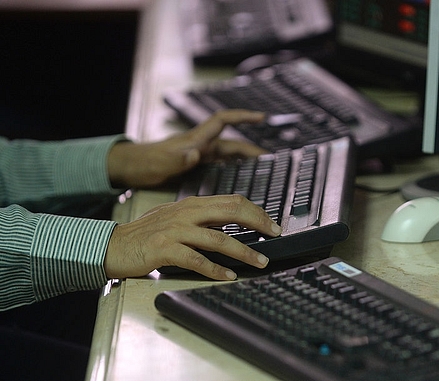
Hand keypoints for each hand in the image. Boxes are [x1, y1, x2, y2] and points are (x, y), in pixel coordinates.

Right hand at [104, 194, 281, 279]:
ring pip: (218, 239)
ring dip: (244, 251)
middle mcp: (186, 213)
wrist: (113, 245)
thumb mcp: (176, 218)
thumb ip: (201, 218)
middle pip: (231, 212)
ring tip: (260, 261)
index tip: (272, 223)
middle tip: (276, 234)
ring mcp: (175, 230)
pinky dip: (216, 269)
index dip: (256, 211)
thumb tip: (231, 224)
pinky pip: (196, 260)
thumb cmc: (146, 234)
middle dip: (258, 223)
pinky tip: (229, 276)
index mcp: (192, 204)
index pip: (232, 201)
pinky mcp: (164, 249)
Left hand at [108, 109, 266, 188]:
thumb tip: (194, 155)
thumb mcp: (160, 163)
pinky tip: (240, 177)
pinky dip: (233, 169)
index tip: (260, 117)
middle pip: (232, 143)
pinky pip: (220, 165)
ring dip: (245, 160)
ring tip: (262, 169)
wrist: (129, 168)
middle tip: (271, 159)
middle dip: (252, 148)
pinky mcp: (195, 167)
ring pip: (228, 156)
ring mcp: (199, 156)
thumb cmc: (143, 164)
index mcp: (195, 140)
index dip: (242, 117)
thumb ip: (177, 159)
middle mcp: (201, 146)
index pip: (222, 121)